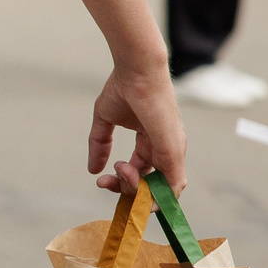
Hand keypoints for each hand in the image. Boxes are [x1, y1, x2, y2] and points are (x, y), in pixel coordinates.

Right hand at [87, 52, 186, 196]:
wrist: (136, 70)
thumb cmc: (123, 86)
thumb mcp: (104, 120)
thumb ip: (99, 144)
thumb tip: (93, 170)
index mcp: (152, 140)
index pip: (139, 172)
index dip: (119, 182)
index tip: (100, 180)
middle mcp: (165, 148)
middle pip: (150, 185)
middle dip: (125, 190)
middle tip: (105, 181)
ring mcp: (173, 150)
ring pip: (162, 191)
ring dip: (136, 192)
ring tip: (118, 171)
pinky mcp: (174, 150)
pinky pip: (173, 186)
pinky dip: (158, 197)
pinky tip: (136, 187)